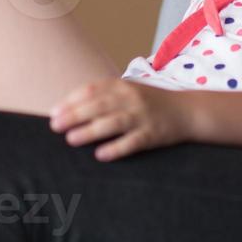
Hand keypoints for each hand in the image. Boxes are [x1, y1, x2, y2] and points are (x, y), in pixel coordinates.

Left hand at [48, 78, 188, 160]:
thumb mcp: (128, 91)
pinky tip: (100, 155)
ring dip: (90, 131)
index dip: (71, 100)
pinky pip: (133, 142)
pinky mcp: (153, 134)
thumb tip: (70, 110)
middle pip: (99, 105)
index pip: (92, 89)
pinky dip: (116, 148)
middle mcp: (132, 98)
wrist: (187, 110)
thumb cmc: (150, 102)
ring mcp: (143, 116)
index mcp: (123, 86)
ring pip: (113, 123)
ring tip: (71, 139)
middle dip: (75, 115)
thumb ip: (104, 96)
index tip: (54, 112)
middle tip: (55, 126)